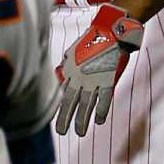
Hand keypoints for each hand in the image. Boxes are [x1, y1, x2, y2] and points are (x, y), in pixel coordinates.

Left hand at [55, 2, 143, 134]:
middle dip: (65, 117)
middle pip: (70, 101)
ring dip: (83, 119)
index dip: (57, 106)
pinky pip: (105, 98)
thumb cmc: (92, 40)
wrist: (111, 31)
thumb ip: (65, 66)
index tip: (52, 118)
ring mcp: (94, 78)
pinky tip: (99, 121)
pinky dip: (102, 110)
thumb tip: (59, 75)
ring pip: (86, 104)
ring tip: (80, 132)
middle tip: (62, 132)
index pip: (60, 92)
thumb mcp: (72, 52)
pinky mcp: (108, 79)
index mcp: (69, 70)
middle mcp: (79, 76)